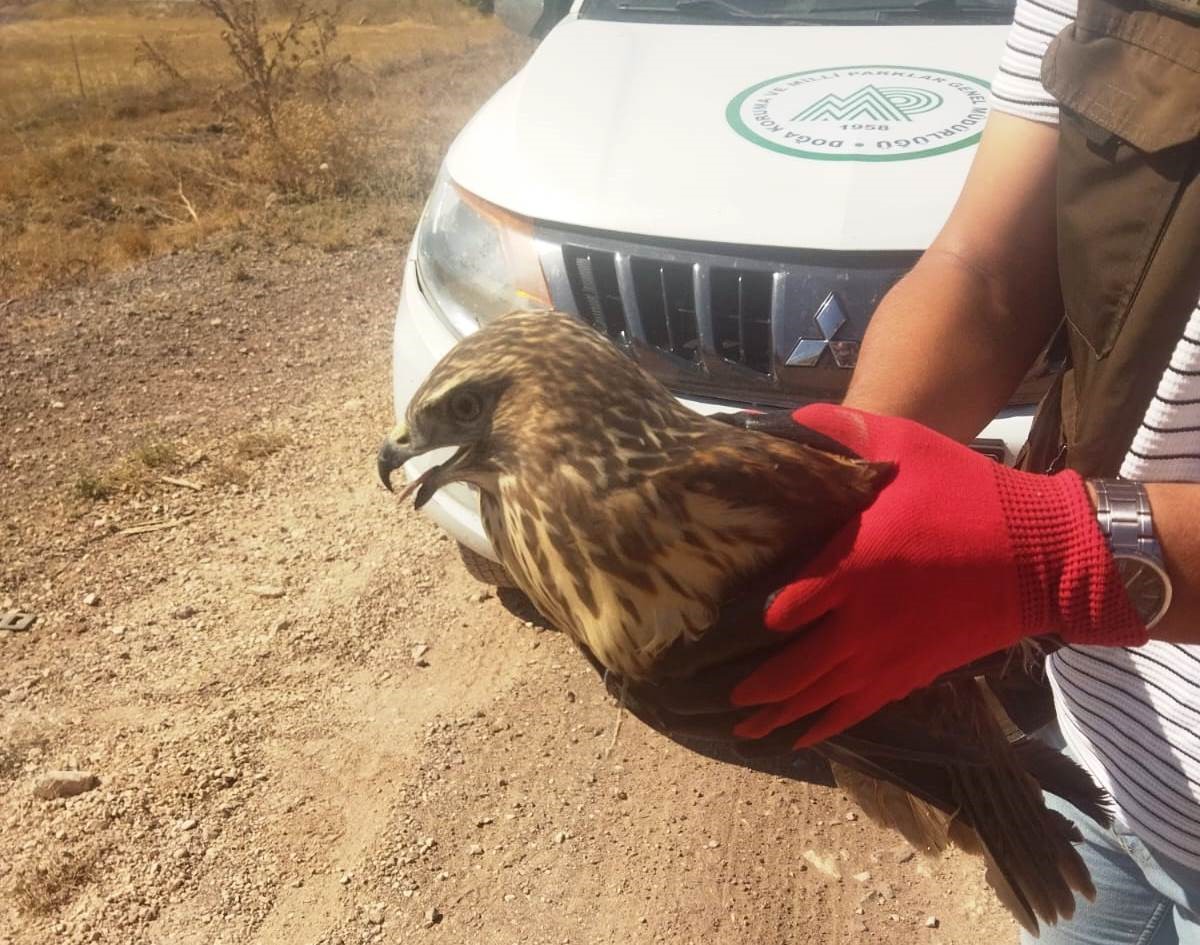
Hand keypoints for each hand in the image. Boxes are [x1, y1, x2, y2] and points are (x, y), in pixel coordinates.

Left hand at [731, 404, 1146, 746]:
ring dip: (780, 714)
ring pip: (821, 696)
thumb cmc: (967, 494)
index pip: (788, 604)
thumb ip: (845, 430)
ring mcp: (888, 654)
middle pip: (794, 665)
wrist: (1041, 555)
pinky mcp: (913, 673)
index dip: (757, 618)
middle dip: (756, 686)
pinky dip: (826, 725)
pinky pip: (859, 708)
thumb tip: (793, 417)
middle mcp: (863, 620)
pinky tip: (801, 737)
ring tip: (742, 730)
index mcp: (855, 564)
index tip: (725, 621)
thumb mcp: (905, 445)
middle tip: (721, 695)